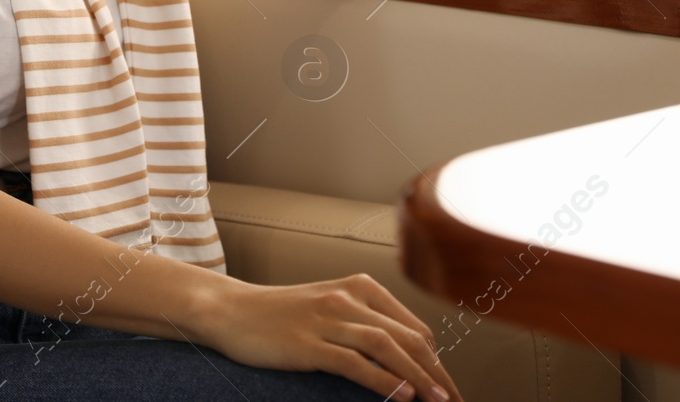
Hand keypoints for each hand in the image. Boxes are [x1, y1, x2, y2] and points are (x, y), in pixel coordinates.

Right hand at [196, 274, 465, 400]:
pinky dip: (382, 379)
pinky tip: (401, 396)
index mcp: (359, 287)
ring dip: (419, 376)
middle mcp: (347, 297)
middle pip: (406, 338)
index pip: (413, 327)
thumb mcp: (329, 309)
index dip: (437, 361)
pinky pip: (353, 361)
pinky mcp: (308, 342)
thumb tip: (405, 360)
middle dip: (437, 373)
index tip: (448, 388)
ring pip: (386, 346)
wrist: (231, 311)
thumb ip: (364, 325)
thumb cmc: (280, 315)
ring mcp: (326, 318)